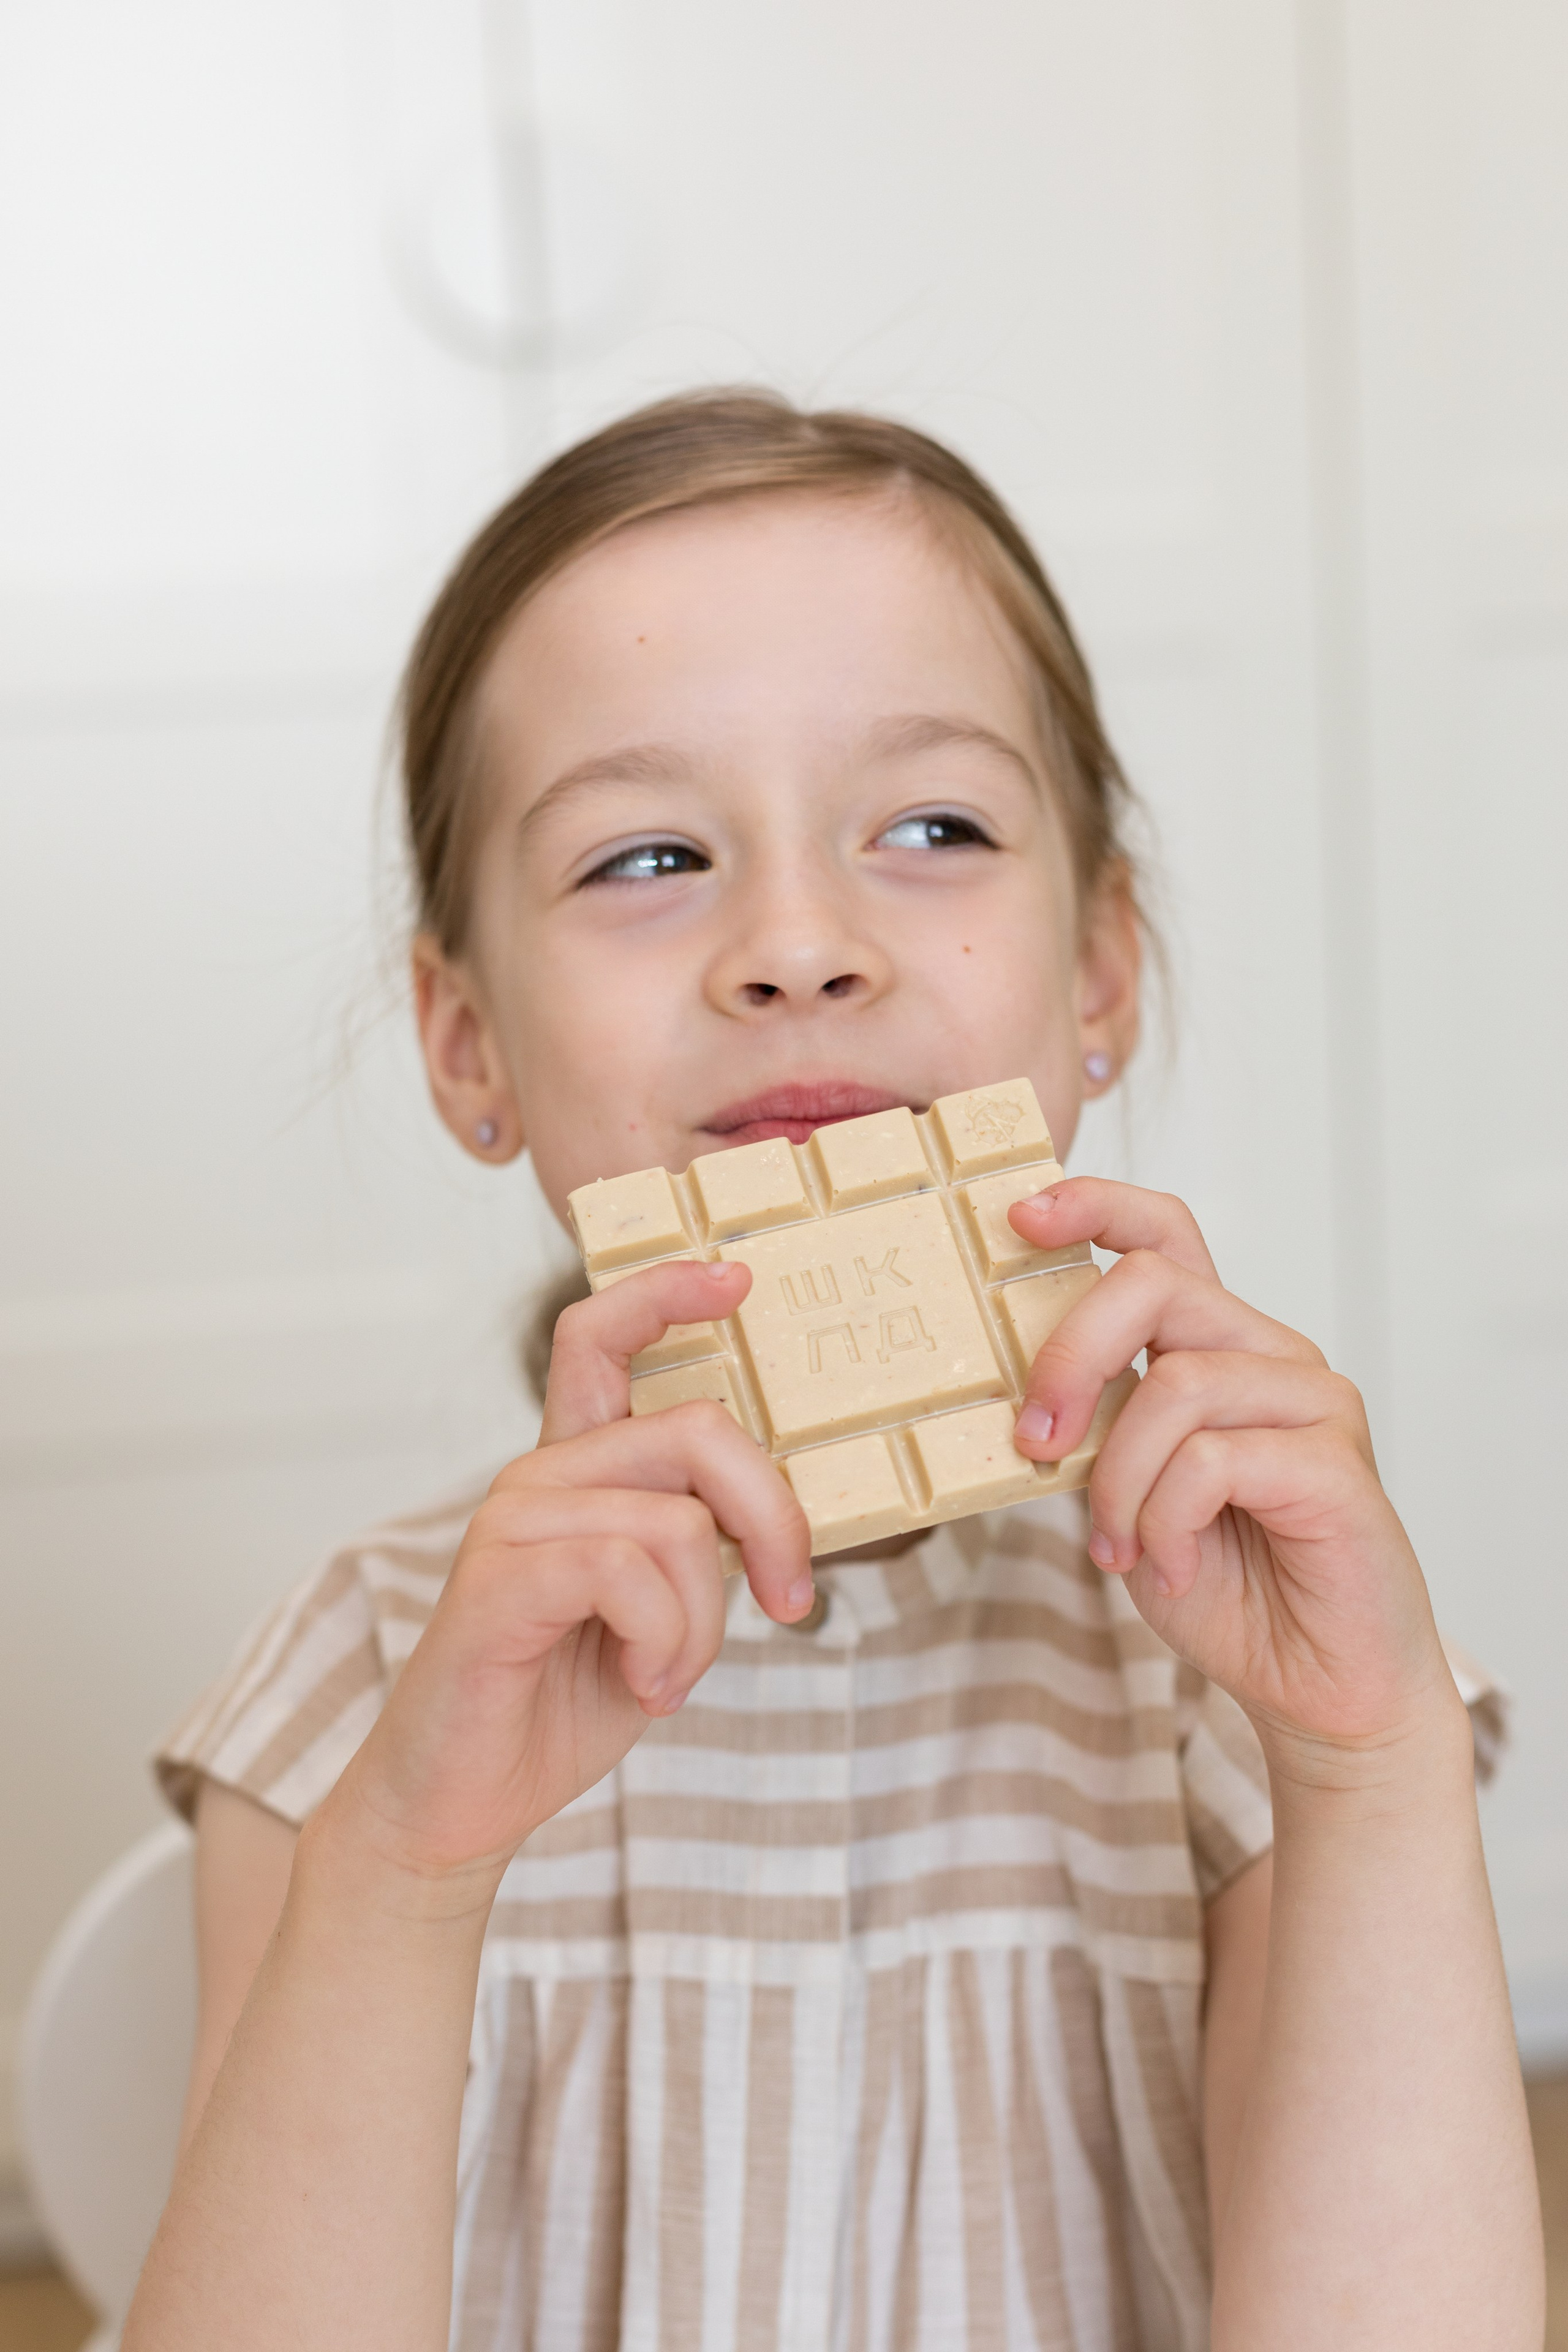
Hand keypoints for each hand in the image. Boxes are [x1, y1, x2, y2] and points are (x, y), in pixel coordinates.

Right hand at [328, 1261, 810, 1892]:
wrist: (458, 1803)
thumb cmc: (557, 1702)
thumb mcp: (658, 1611)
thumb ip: (696, 1546)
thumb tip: (780, 1521)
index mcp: (575, 1471)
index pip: (601, 1336)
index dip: (667, 1290)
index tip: (737, 1277)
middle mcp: (539, 1475)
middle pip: (694, 1428)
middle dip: (772, 1516)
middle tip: (787, 1599)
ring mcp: (512, 1519)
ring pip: (677, 1523)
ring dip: (702, 1624)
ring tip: (665, 1677)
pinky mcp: (499, 1576)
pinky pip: (630, 1574)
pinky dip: (664, 1644)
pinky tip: (639, 1686)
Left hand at [1008, 1181, 1460, 1770]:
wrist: (1317, 1685)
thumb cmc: (1224, 1584)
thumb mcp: (1127, 1491)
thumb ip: (1092, 1428)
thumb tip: (1017, 1391)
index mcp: (1217, 1346)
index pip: (1164, 1234)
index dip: (1093, 1206)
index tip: (1019, 1217)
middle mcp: (1270, 1353)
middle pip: (1154, 1284)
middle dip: (1070, 1356)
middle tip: (1032, 1439)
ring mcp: (1313, 1401)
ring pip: (1177, 1384)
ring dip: (1119, 1479)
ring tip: (1118, 1548)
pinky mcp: (1336, 1462)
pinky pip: (1214, 1460)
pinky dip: (1166, 1522)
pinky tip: (1171, 1568)